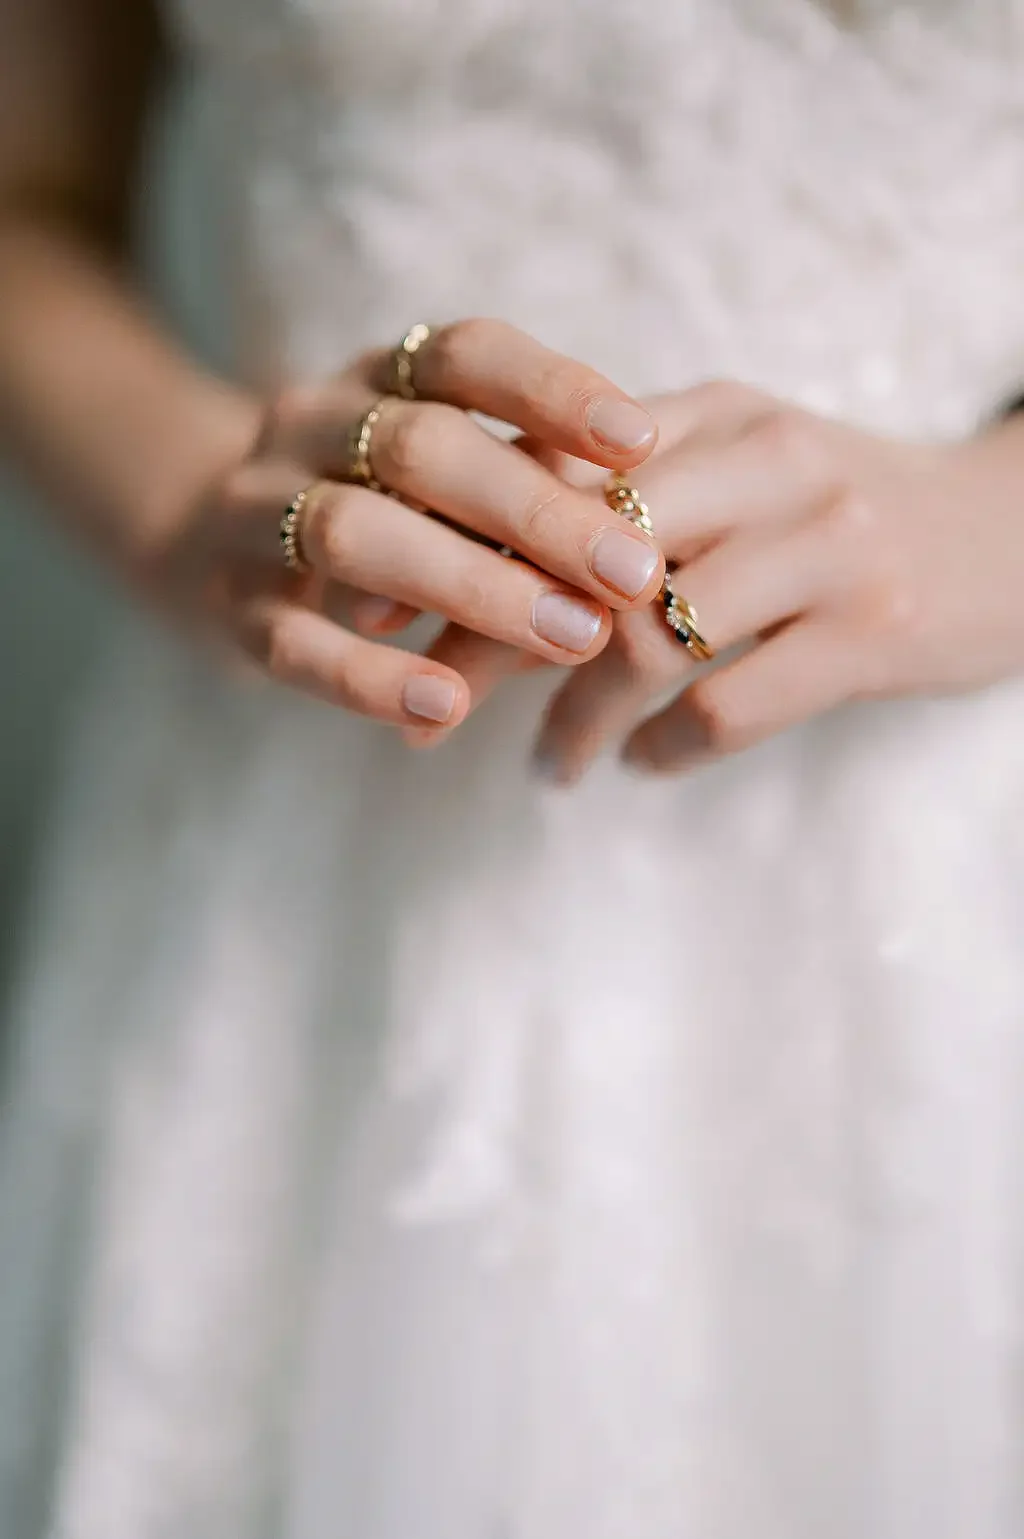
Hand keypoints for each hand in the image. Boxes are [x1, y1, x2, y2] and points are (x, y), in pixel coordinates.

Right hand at [148, 320, 663, 730]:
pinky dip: (370, 676)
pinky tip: (445, 708)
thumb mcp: (440, 472)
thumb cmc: (376, 504)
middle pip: (421, 448)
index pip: (465, 354)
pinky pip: (292, 641)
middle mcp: (309, 423)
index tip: (644, 442)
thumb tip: (646, 543)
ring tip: (572, 639)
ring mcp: (255, 509)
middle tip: (634, 575)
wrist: (199, 539)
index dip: (553, 391)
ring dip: (472, 587)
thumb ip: (521, 485)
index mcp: (377, 376)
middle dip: (536, 513)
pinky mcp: (227, 603)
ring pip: (355, 534)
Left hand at [430, 381, 1023, 775]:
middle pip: (578, 558)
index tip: (374, 613)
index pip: (546, 477)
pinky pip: (728, 708)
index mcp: (712, 415)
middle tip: (429, 707)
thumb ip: (626, 496)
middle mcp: (763, 463)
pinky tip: (647, 762)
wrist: (1011, 534)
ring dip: (576, 719)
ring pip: (647, 640)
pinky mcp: (871, 631)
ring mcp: (823, 546)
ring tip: (550, 764)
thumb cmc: (837, 514)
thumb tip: (473, 561)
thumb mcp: (739, 470)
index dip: (449, 549)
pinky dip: (668, 748)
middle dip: (485, 640)